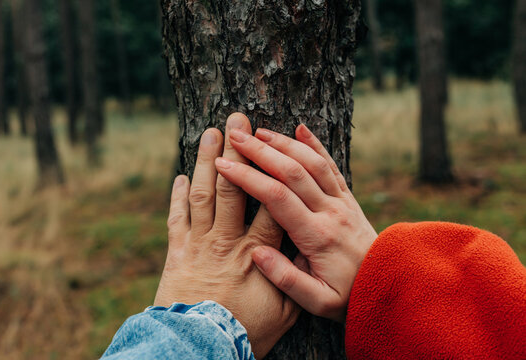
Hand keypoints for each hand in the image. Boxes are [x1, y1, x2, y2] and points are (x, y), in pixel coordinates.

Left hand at [154, 113, 298, 357]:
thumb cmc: (244, 332)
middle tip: (236, 120)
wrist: (196, 347)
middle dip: (236, 151)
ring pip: (203, 195)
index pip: (270, 204)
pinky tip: (181, 175)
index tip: (273, 142)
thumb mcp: (283, 314)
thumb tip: (300, 251)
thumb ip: (293, 279)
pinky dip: (177, 195)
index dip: (271, 170)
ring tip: (210, 132)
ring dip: (206, 161)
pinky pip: (176, 218)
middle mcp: (226, 241)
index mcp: (256, 253)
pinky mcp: (176, 252)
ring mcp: (199, 244)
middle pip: (233, 189)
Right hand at [215, 123, 377, 321]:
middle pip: (293, 171)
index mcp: (316, 236)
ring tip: (259, 131)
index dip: (248, 178)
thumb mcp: (317, 301)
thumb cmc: (347, 294)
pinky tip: (301, 128)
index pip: (277, 197)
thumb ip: (286, 279)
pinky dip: (316, 145)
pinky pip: (332, 165)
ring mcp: (342, 201)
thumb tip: (257, 253)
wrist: (386, 283)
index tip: (224, 165)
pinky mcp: (348, 197)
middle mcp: (330, 211)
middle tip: (236, 137)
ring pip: (312, 163)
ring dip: (285, 143)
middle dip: (261, 152)